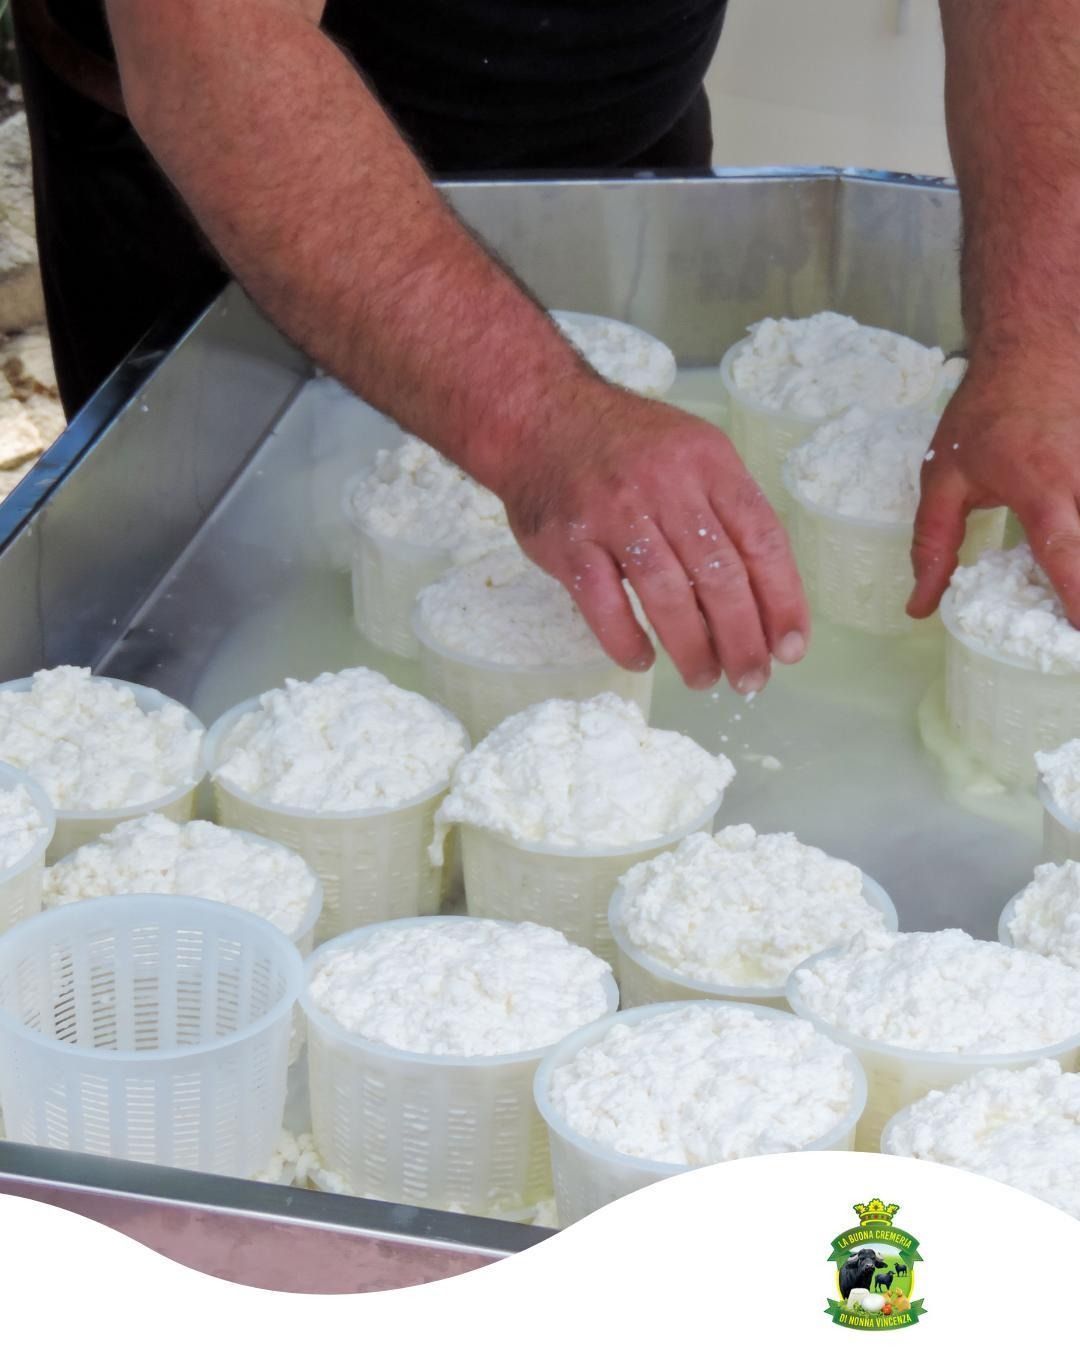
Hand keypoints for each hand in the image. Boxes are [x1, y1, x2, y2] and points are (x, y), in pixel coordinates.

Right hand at [496, 384, 809, 691]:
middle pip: (719, 575)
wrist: (540, 418)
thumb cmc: (626, 447)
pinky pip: (604, 604)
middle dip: (743, 639)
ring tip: (705, 679)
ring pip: (666, 594)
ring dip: (692, 648)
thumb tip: (763, 599)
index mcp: (707, 462)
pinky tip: (644, 659)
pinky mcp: (568, 542)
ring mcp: (612, 513)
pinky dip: (627, 640)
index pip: (762, 538)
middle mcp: (665, 485)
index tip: (791, 647)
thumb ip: (724, 512)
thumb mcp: (690, 453)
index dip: (783, 599)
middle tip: (751, 679)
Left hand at [908, 357, 1079, 624]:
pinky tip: (1073, 557)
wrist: (1037, 345)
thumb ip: (933, 545)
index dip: (1078, 596)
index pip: (1066, 550)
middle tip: (1068, 633)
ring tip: (1069, 605)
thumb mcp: (945, 477)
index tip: (1079, 634)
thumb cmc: (987, 411)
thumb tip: (920, 606)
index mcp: (1043, 488)